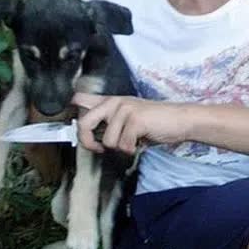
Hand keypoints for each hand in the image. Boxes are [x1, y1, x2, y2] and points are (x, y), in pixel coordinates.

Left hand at [71, 93, 190, 153]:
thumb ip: (108, 121)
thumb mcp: (128, 118)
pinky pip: (123, 145)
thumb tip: (85, 132)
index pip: (81, 98)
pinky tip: (141, 141)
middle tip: (98, 148)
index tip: (68, 124)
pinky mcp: (135, 119)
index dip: (70, 110)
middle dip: (87, 141)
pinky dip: (132, 149)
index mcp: (111, 101)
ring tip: (133, 140)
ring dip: (120, 147)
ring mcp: (124, 109)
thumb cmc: (154, 122)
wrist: (180, 120)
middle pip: (83, 122)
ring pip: (107, 141)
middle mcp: (115, 102)